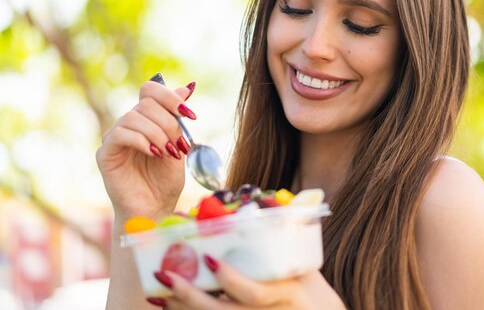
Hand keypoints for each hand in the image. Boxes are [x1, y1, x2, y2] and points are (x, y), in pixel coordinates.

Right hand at [96, 79, 195, 220]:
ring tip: (167, 152)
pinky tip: (153, 153)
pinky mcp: (106, 153)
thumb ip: (178, 119)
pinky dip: (141, 141)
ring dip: (156, 133)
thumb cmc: (165, 180)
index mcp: (146, 119)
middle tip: (178, 145)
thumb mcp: (178, 145)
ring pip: (133, 117)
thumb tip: (187, 87)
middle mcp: (129, 125)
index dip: (170, 97)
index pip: (150, 90)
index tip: (190, 114)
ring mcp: (115, 138)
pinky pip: (120, 135)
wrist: (155, 209)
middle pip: (145, 103)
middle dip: (168, 122)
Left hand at [149, 255, 345, 309]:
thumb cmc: (310, 286)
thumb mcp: (303, 263)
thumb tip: (255, 199)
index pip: (253, 292)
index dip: (230, 279)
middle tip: (165, 273)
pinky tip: (168, 305)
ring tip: (157, 292)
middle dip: (190, 295)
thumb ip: (281, 236)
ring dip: (182, 308)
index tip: (209, 258)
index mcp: (285, 292)